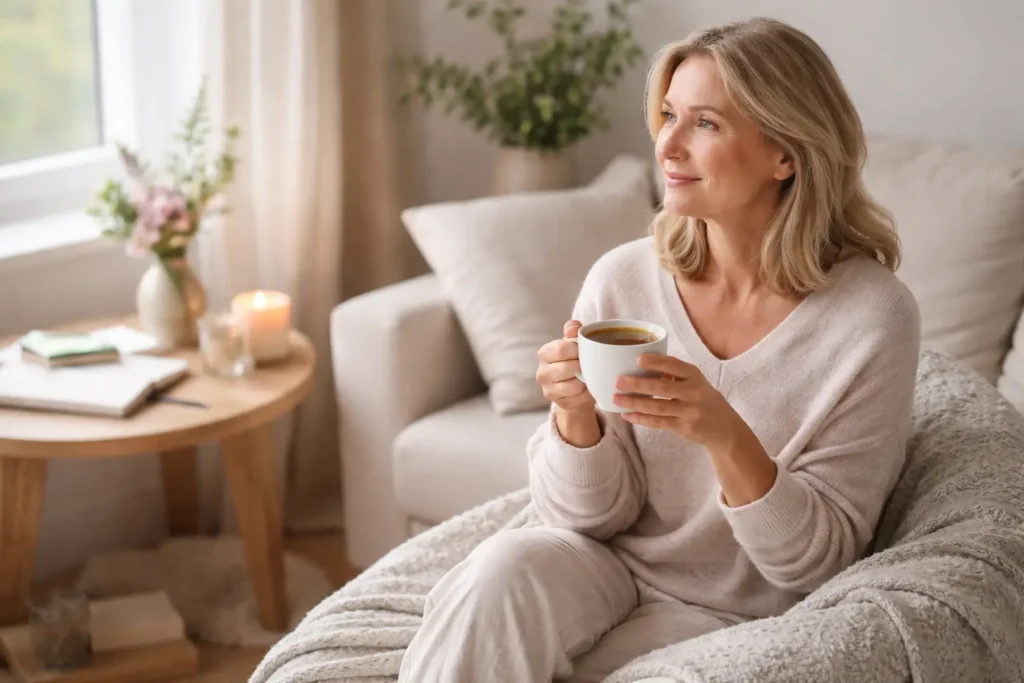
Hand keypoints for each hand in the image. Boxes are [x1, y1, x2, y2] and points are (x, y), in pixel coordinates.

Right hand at [536, 320, 595, 413]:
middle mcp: (542, 372)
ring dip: (585, 381)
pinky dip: (586, 394)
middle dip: (582, 366)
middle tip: (589, 365)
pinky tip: (587, 388)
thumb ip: (573, 331)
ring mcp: (548, 390)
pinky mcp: (558, 403)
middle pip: (566, 368)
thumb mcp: (574, 343)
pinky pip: (578, 399)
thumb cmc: (575, 359)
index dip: (578, 350)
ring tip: (588, 376)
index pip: (561, 349)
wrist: (575, 386)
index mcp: (544, 353)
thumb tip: (573, 327)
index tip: (586, 350)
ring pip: (573, 386)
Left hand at [612, 353, 745, 449]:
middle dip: (638, 385)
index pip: (675, 366)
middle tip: (618, 381)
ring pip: (657, 407)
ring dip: (634, 403)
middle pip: (662, 388)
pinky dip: (641, 419)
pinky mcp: (684, 427)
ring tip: (616, 399)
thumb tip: (644, 365)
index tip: (638, 359)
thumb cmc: (704, 399)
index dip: (657, 362)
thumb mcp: (696, 382)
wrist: (724, 428)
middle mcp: (693, 393)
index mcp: (695, 376)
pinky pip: (658, 422)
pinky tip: (627, 415)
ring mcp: (689, 412)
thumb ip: (675, 374)